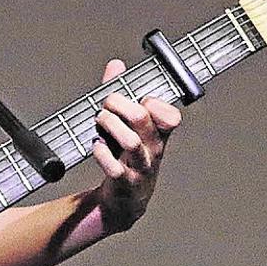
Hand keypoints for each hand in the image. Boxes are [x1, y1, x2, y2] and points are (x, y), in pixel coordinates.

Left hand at [91, 59, 181, 232]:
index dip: (153, 102)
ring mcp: (140, 167)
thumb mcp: (127, 124)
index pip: (170, 115)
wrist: (126, 199)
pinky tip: (96, 145)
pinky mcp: (125, 183)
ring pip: (131, 142)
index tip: (138, 99)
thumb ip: (121, 94)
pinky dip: (102, 154)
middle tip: (106, 104)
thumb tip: (116, 66)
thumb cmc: (127, 156)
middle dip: (118, 104)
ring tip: (100, 122)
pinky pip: (116, 168)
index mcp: (158, 133)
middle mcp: (153, 149)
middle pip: (142, 119)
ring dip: (109, 126)